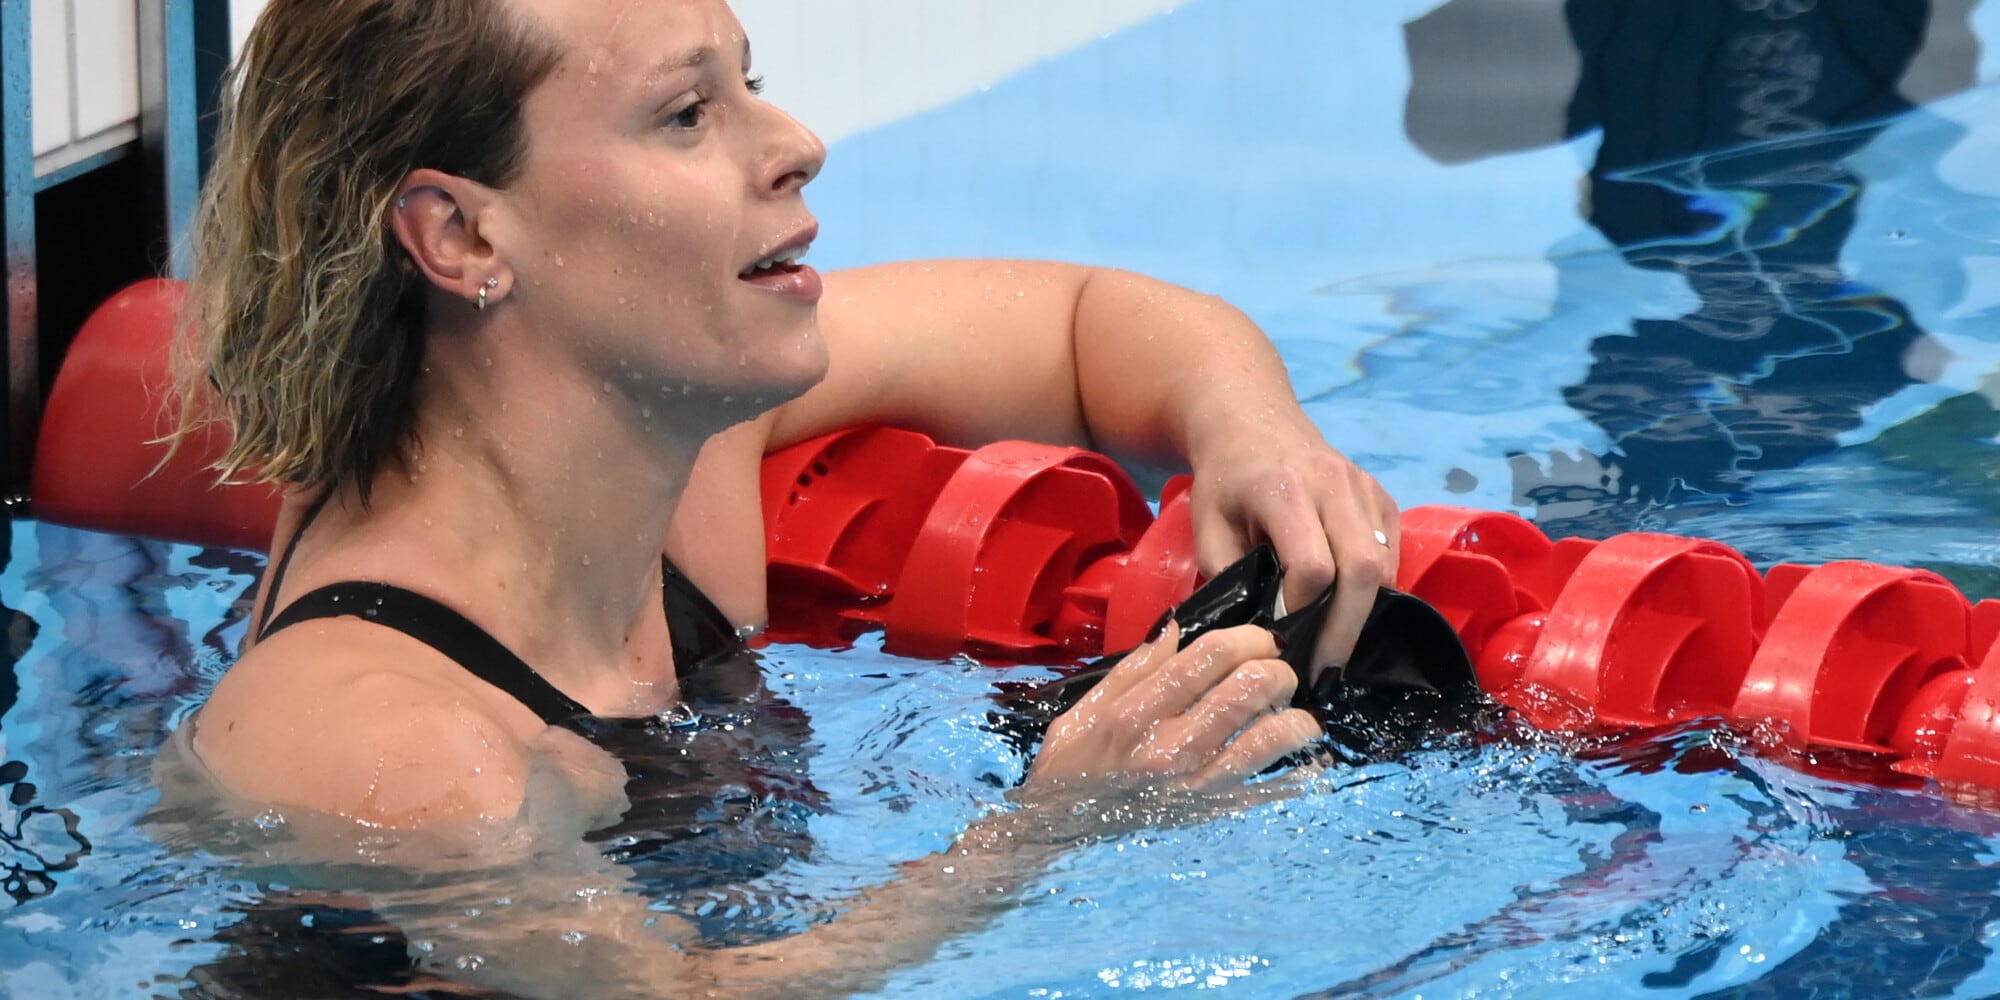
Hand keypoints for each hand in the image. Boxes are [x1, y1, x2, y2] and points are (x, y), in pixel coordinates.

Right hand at [1023, 623, 1319, 797]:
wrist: (1059, 834)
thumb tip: (1176, 627)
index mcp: (1135, 713)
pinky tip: (1295, 755)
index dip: (1249, 638)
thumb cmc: (1069, 768)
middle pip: (1249, 688)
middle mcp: (1169, 747)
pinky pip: (1269, 787)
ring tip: (1291, 713)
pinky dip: (1295, 767)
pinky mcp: (1210, 815)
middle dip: (1278, 670)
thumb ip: (1133, 668)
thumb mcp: (1084, 710)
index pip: (1210, 657)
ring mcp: (1194, 786)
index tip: (1259, 640)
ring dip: (1296, 718)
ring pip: (1270, 738)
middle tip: (1276, 672)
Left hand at [1185, 418, 1398, 683]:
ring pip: (1384, 565)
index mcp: (1284, 490)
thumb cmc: (1224, 480)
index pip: (1312, 567)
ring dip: (1364, 614)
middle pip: (1362, 569)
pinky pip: (1392, 553)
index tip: (1283, 641)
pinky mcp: (1381, 496)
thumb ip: (1230, 577)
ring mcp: (1364, 488)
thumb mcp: (1207, 528)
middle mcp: (1334, 484)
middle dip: (1346, 630)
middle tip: (1325, 671)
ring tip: (1335, 648)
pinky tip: (1349, 610)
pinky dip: (1376, 589)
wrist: (1250, 420)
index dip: (1301, 612)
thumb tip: (1259, 634)